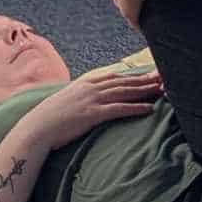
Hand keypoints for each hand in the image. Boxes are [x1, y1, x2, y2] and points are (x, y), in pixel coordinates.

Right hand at [22, 70, 162, 148]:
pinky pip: (119, 109)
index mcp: (87, 82)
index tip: (150, 73)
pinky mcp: (93, 113)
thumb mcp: (68, 99)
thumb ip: (83, 95)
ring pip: (125, 92)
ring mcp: (92, 99)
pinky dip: (135, 107)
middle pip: (125, 81)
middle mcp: (92, 87)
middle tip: (165, 77)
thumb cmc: (51, 117)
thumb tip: (94, 97)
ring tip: (163, 89)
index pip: (116, 76)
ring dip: (145, 90)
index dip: (135, 75)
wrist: (37, 128)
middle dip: (146, 79)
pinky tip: (149, 109)